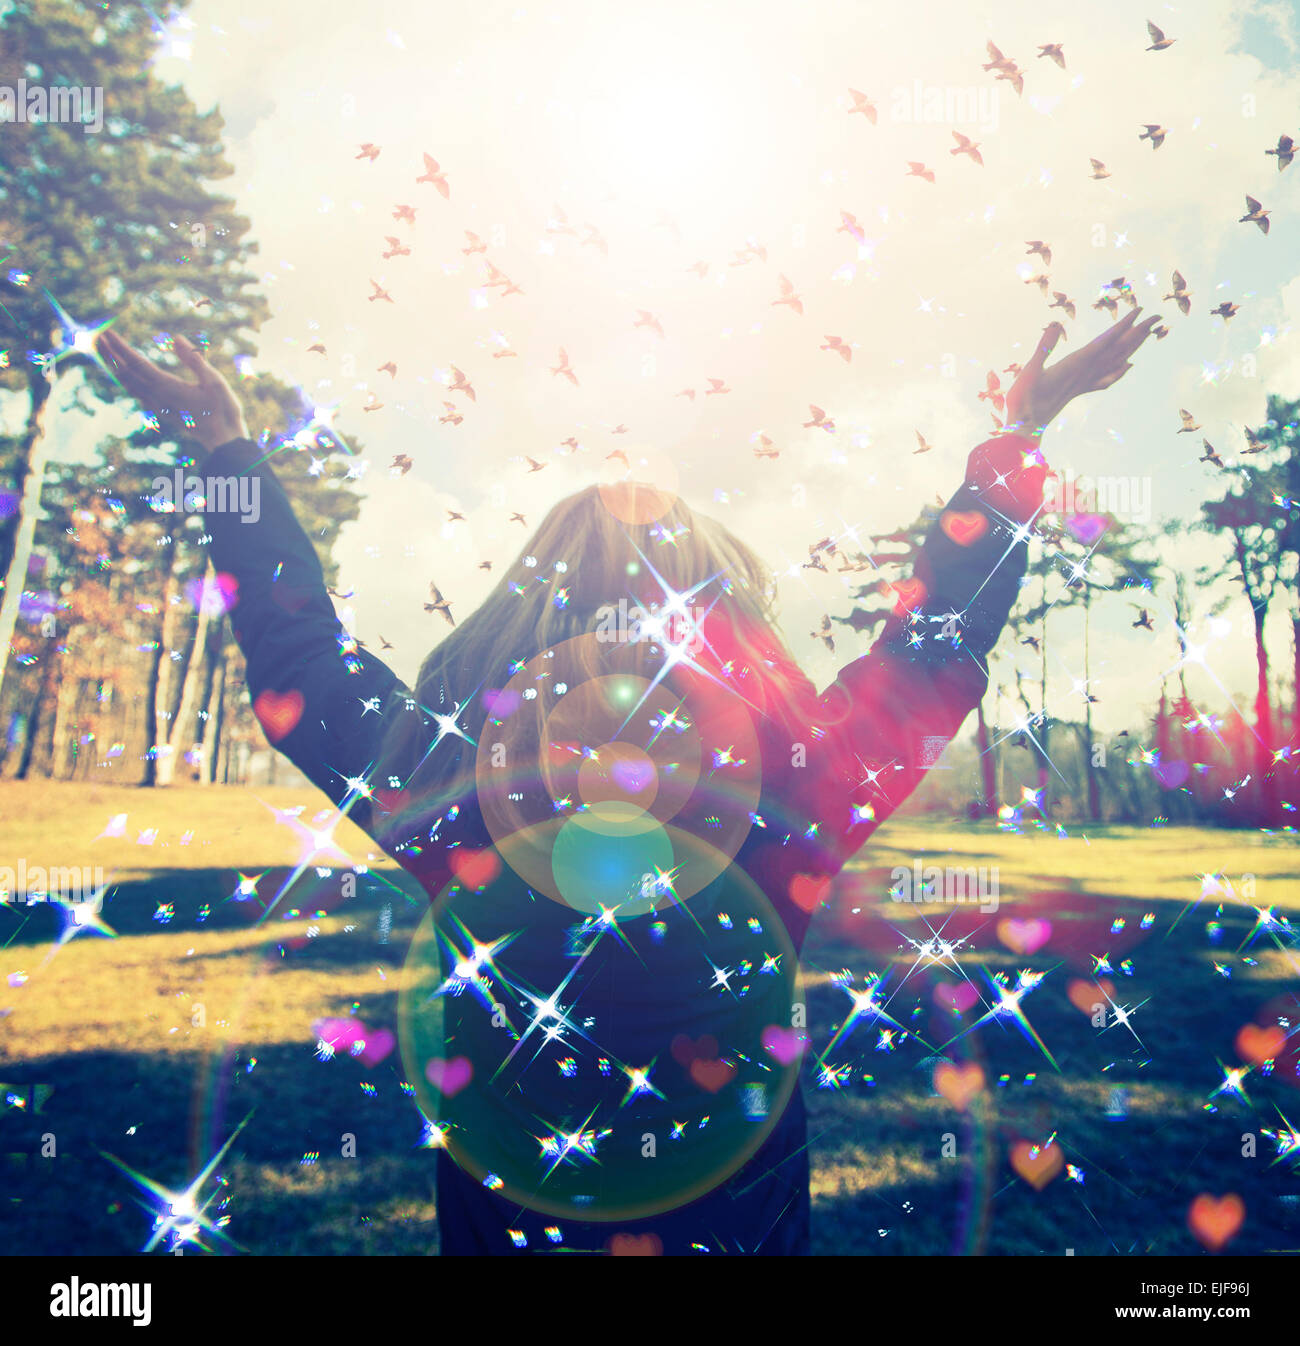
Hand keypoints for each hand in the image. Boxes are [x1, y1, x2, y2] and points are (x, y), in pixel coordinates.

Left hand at [97, 330, 247, 456]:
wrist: (224, 442)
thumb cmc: (224, 411)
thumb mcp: (214, 381)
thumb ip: (194, 359)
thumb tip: (175, 338)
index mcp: (168, 388)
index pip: (137, 364)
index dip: (120, 348)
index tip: (107, 333)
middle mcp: (157, 397)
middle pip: (126, 374)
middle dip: (110, 355)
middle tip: (97, 337)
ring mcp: (158, 406)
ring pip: (128, 384)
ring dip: (114, 367)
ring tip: (104, 352)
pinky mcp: (161, 411)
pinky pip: (136, 393)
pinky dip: (124, 380)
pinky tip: (123, 374)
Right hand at [1005, 308, 1161, 436]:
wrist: (1025, 429)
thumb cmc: (1023, 401)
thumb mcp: (1030, 371)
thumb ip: (1044, 347)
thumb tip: (1057, 324)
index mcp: (1075, 366)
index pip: (1104, 342)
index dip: (1122, 326)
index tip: (1139, 312)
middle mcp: (1085, 374)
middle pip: (1117, 351)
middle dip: (1137, 333)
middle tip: (1157, 318)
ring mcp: (1083, 383)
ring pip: (1115, 362)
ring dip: (1133, 347)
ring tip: (1147, 334)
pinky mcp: (1079, 390)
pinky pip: (1106, 378)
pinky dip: (1120, 370)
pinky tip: (1128, 365)